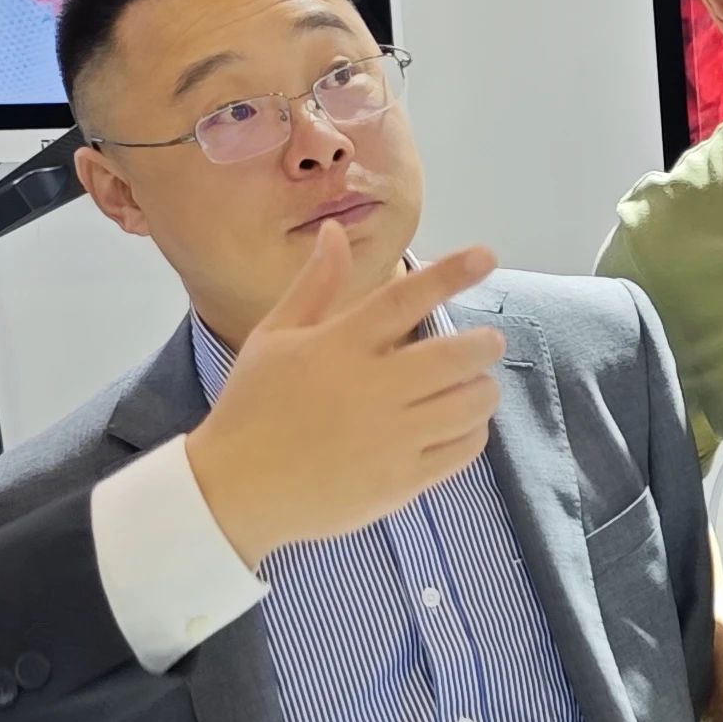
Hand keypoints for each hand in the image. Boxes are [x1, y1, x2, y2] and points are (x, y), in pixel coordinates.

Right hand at [183, 229, 504, 563]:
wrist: (236, 491)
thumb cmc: (252, 407)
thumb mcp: (273, 338)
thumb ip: (315, 285)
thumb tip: (336, 230)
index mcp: (338, 347)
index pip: (405, 298)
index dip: (451, 273)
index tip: (485, 256)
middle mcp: (371, 389)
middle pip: (457, 355)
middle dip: (484, 343)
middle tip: (485, 343)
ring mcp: (391, 438)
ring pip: (471, 404)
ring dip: (483, 387)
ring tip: (473, 384)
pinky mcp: (403, 480)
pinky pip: (463, 449)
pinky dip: (473, 431)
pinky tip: (460, 423)